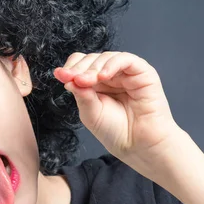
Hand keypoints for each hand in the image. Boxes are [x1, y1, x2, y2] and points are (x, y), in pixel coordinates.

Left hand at [53, 51, 180, 161]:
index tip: (61, 75)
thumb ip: (81, 95)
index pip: (80, 66)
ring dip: (93, 67)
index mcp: (96, 84)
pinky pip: (126, 60)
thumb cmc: (117, 132)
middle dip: (79, 68)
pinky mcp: (143, 73)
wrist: (139, 145)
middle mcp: (111, 76)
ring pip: (106, 57)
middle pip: (91, 59)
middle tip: (72, 78)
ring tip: (86, 81)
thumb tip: (67, 79)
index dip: (70, 68)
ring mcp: (126, 73)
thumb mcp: (90, 113)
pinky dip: (111, 64)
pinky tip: (102, 76)